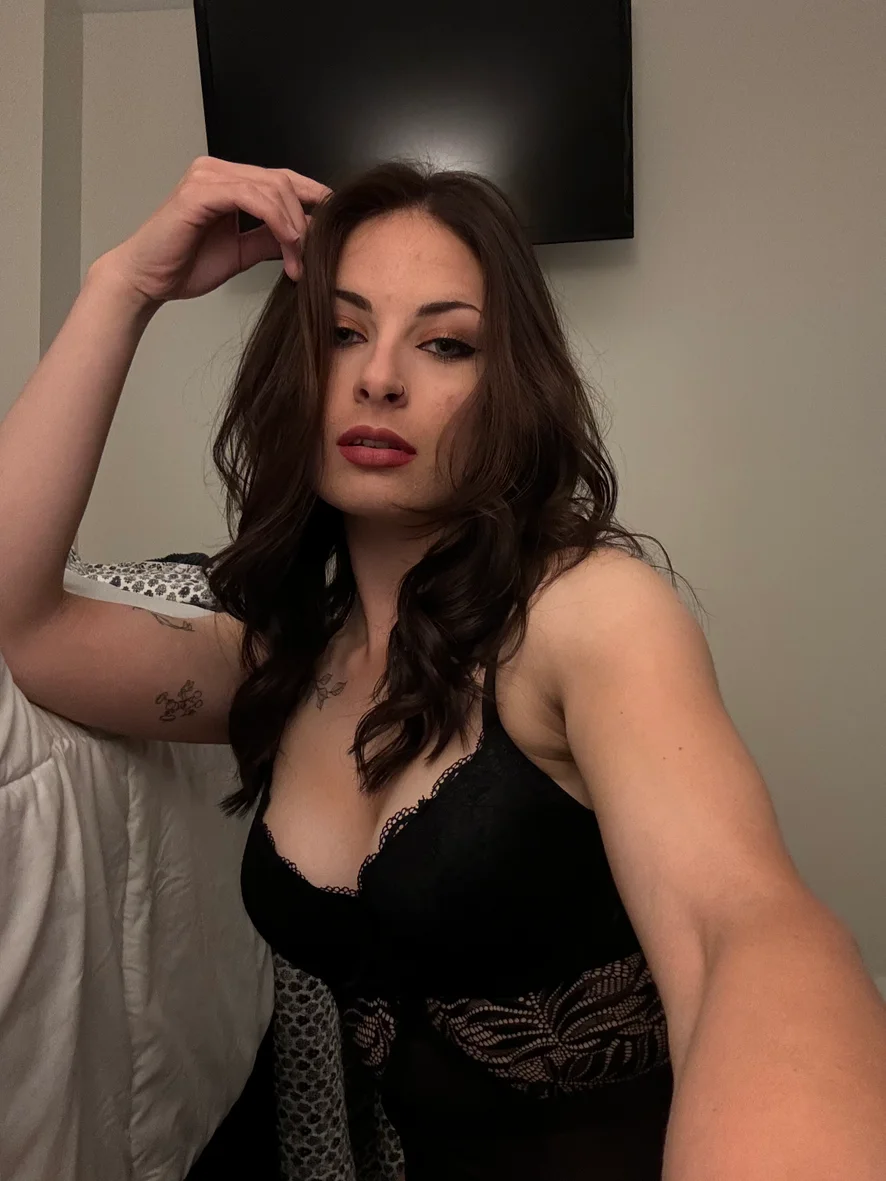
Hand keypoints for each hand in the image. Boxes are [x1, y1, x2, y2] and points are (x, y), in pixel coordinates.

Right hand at [99, 156, 331, 304]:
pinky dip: (276, 220)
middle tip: (314, 255)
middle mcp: (218, 171)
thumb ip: (270, 238)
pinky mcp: (199, 192)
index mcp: (228, 181)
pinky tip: (287, 244)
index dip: (313, 197)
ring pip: (272, 187)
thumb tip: (304, 236)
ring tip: (299, 258)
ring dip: (294, 225)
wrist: (148, 280)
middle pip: (283, 181)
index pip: (281, 179)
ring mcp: (207, 177)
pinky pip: (252, 197)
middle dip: (306, 218)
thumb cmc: (186, 264)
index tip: (335, 224)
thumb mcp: (242, 252)